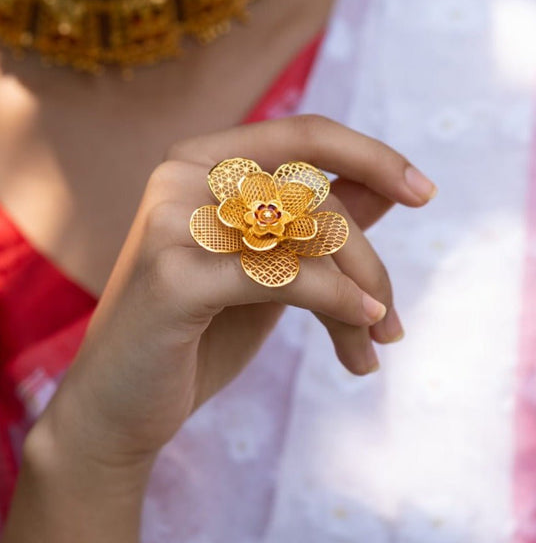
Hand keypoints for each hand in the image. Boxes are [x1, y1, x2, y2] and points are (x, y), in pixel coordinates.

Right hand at [39, 115, 436, 469]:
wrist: (120, 406)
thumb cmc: (196, 336)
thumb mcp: (266, 270)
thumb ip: (314, 224)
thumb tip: (382, 188)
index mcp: (197, 164)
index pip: (302, 136)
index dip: (371, 155)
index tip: (423, 192)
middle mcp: (179, 178)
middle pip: (315, 196)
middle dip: (369, 262)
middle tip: (391, 322)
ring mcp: (170, 221)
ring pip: (307, 235)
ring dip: (359, 294)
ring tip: (373, 345)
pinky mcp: (172, 276)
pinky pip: (283, 276)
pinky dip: (336, 303)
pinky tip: (361, 339)